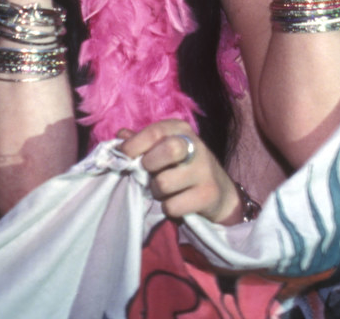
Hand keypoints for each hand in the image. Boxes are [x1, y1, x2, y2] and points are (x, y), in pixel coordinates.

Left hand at [119, 120, 239, 223]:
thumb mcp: (163, 150)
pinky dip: (168, 209)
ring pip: (164, 183)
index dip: (134, 145)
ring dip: (156, 192)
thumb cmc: (182, 167)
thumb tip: (120, 136)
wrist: (219, 193)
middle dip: (150, 165)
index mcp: (181, 130)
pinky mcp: (208, 195)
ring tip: (164, 191)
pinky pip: (172, 206)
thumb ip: (143, 142)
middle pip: (168, 150)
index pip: (155, 131)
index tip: (124, 155)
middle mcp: (196, 146)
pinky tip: (176, 203)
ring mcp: (205, 171)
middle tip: (149, 173)